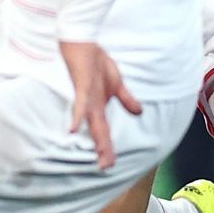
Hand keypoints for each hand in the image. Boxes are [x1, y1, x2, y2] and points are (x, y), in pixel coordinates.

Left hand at [60, 40, 140, 168]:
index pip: (105, 131)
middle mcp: (92, 106)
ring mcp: (87, 98)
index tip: (110, 164)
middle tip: (105, 167)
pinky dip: (78, 117)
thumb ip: (126, 99)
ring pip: (92, 123)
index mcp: (100, 106)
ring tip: (98, 155)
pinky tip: (74, 129)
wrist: (84, 45)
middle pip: (99, 132)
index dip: (107, 147)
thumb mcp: (118, 83)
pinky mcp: (83, 87)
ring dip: (96, 138)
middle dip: (103, 150)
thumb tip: (139, 114)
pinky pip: (80, 104)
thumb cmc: (97, 64)